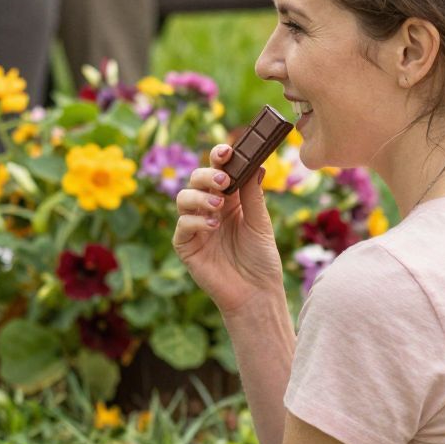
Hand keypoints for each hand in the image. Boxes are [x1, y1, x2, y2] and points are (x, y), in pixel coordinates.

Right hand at [173, 142, 286, 318]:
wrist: (256, 293)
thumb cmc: (262, 259)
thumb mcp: (261, 224)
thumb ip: (254, 196)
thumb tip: (258, 164)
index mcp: (229, 200)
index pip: (219, 171)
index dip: (219, 158)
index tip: (227, 150)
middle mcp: (209, 209)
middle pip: (196, 180)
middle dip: (206, 174)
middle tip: (222, 179)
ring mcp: (195, 226)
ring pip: (184, 197)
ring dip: (200, 197)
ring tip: (218, 206)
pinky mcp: (185, 245)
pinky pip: (182, 224)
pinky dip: (196, 220)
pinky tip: (212, 226)